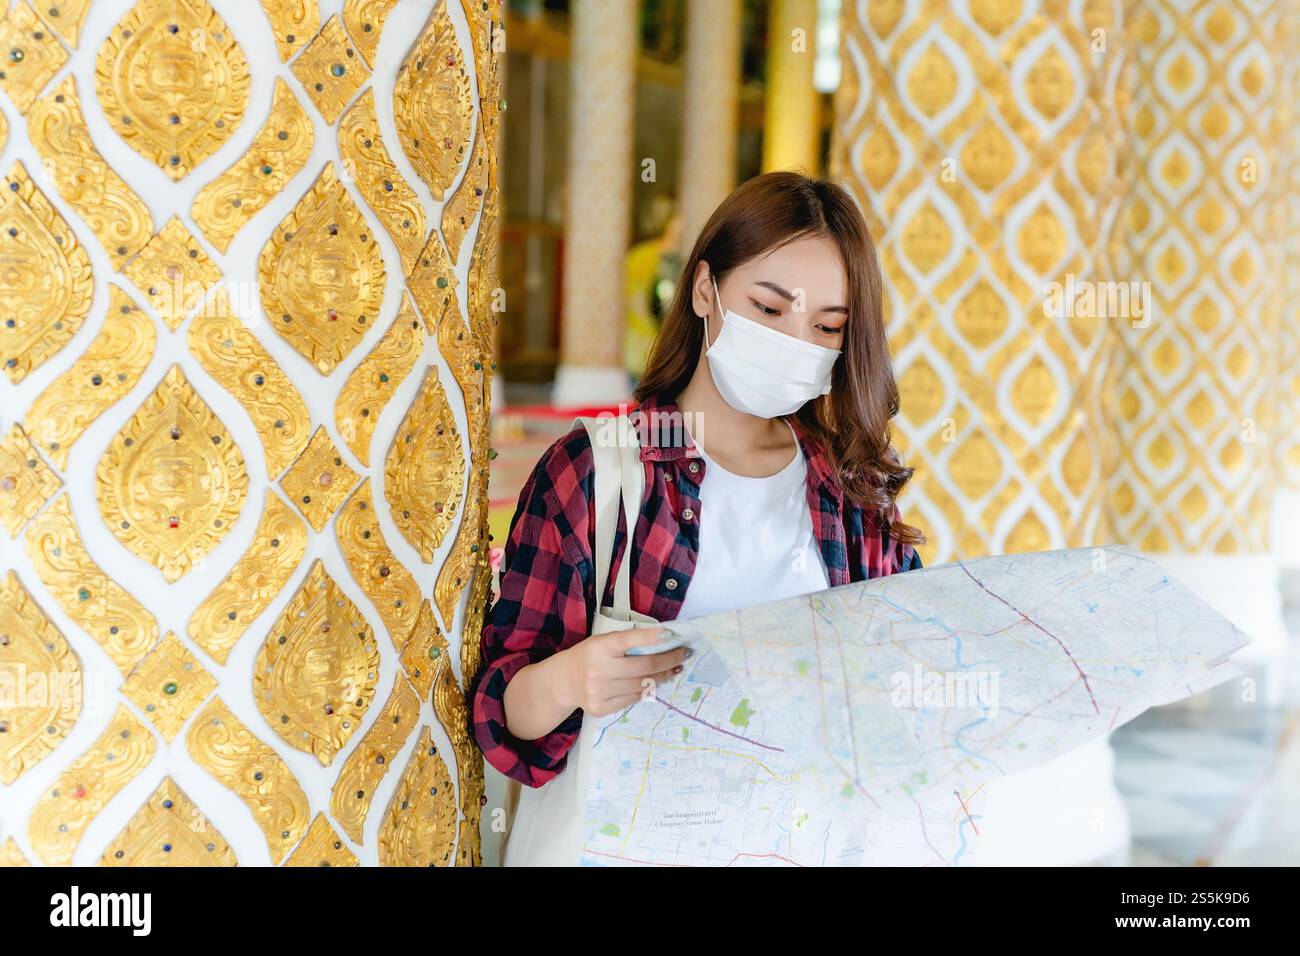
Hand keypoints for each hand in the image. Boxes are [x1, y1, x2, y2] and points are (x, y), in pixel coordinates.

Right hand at [555, 627, 687, 716]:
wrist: (564, 681)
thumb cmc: (590, 656)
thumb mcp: (603, 642)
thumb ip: (627, 641)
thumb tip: (663, 640)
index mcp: (599, 647)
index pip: (630, 640)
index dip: (651, 637)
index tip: (671, 635)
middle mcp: (598, 669)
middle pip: (645, 666)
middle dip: (669, 660)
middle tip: (683, 655)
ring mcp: (599, 691)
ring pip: (642, 685)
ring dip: (663, 676)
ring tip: (674, 669)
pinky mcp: (601, 708)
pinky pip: (633, 699)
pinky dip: (646, 690)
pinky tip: (654, 682)